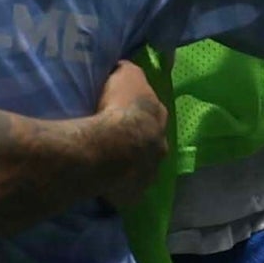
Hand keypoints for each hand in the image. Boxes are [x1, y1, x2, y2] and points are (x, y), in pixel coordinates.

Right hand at [90, 61, 169, 207]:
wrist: (112, 145)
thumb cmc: (120, 107)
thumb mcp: (126, 75)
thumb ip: (128, 73)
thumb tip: (124, 69)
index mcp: (159, 118)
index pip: (152, 114)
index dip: (138, 114)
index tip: (123, 114)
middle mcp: (160, 147)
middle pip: (149, 144)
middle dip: (136, 143)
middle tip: (115, 141)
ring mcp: (148, 173)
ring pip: (139, 169)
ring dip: (127, 166)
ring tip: (107, 164)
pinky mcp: (134, 194)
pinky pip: (125, 191)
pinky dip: (117, 188)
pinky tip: (103, 185)